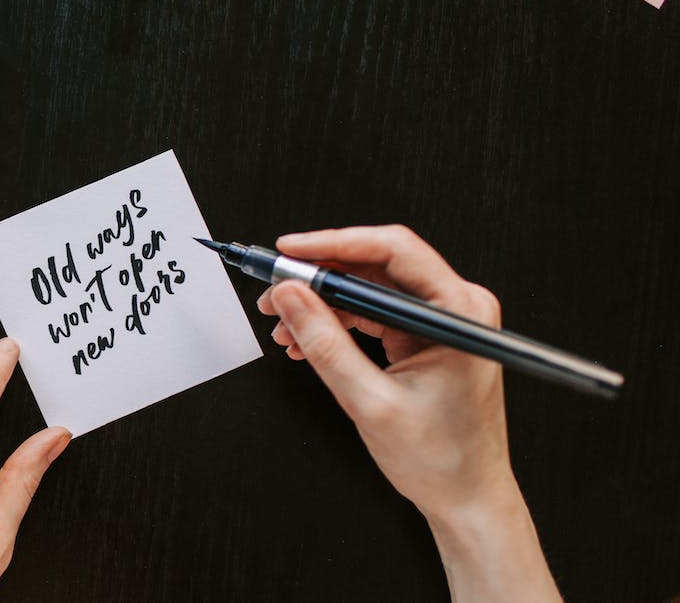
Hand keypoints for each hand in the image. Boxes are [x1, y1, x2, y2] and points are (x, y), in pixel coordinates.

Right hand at [258, 225, 559, 601]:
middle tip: (276, 291)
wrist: (467, 498)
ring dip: (322, 304)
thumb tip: (292, 298)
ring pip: (368, 291)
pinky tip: (306, 339)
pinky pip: (372, 315)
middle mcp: (455, 308)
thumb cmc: (444, 460)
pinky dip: (336, 324)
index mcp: (460, 312)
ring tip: (284, 324)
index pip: (393, 251)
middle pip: (376, 267)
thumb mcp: (371, 402)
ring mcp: (439, 323)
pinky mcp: (424, 338)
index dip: (335, 244)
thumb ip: (326, 345)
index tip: (292, 251)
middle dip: (318, 278)